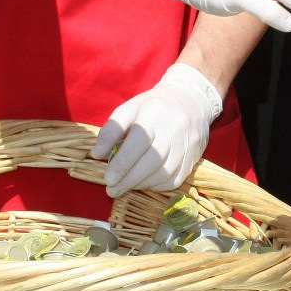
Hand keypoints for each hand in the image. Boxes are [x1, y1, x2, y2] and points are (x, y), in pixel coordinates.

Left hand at [91, 64, 220, 196]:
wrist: (191, 100)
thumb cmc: (154, 106)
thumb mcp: (130, 108)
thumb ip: (111, 129)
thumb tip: (96, 154)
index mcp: (155, 111)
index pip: (140, 140)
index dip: (123, 162)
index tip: (108, 178)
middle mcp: (174, 127)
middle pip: (153, 159)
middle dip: (129, 179)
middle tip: (111, 189)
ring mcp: (187, 144)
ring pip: (164, 173)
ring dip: (141, 184)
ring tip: (125, 186)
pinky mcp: (194, 158)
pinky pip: (175, 180)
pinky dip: (156, 186)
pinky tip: (144, 183)